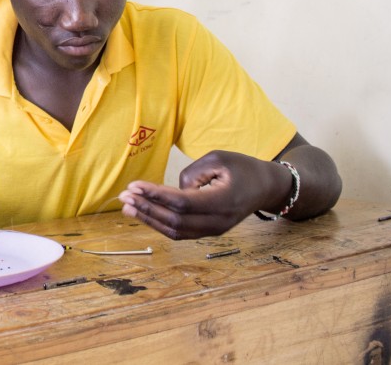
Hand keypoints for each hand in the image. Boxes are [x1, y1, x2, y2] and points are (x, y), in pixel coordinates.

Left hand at [119, 150, 288, 238]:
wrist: (266, 187)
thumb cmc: (242, 168)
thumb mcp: (218, 159)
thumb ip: (191, 174)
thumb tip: (170, 191)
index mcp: (223, 201)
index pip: (181, 203)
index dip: (155, 196)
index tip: (134, 186)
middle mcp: (218, 222)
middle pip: (175, 221)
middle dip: (146, 208)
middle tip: (124, 195)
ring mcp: (214, 230)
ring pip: (175, 231)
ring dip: (149, 219)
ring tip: (127, 206)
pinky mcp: (209, 231)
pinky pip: (180, 232)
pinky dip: (159, 224)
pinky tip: (144, 213)